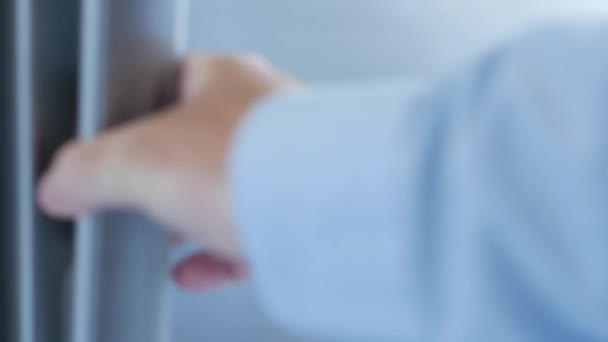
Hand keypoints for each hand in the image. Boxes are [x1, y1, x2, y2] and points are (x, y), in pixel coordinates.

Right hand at [38, 54, 297, 289]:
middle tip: (137, 197)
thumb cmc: (257, 165)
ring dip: (191, 215)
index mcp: (228, 79)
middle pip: (199, 143)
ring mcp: (290, 164)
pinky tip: (195, 269)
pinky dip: (218, 254)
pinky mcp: (303, 212)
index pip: (170, 84)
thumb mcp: (141, 162)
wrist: (325, 216)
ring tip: (163, 234)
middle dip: (164, 175)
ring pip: (228, 190)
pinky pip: (251, 233)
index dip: (134, 116)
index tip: (113, 146)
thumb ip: (90, 169)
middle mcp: (266, 116)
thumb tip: (62, 184)